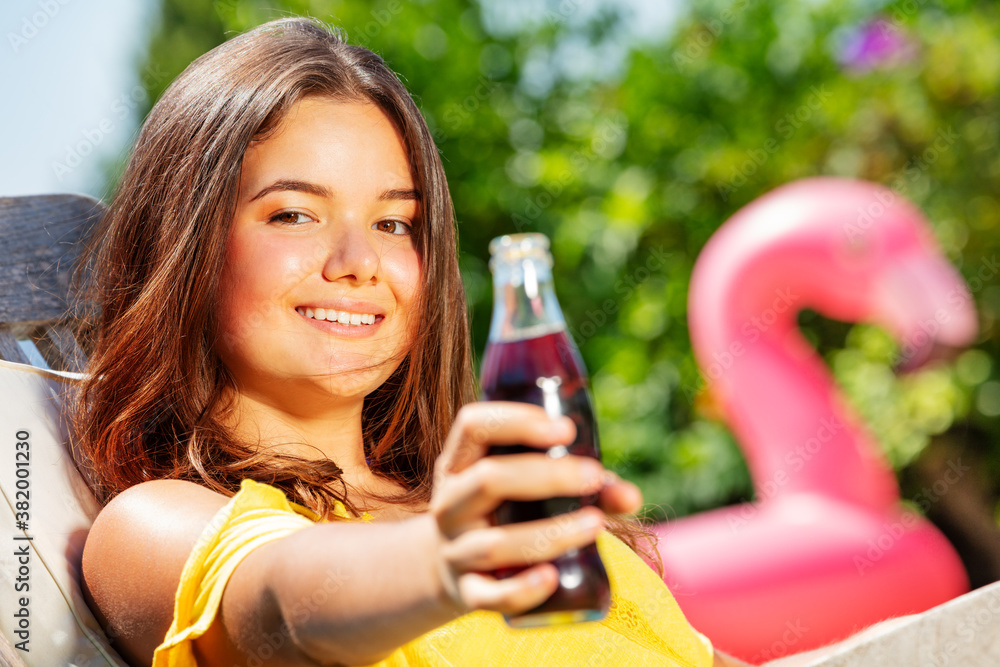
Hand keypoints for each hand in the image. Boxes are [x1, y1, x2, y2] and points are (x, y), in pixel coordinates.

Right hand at [428, 402, 641, 617]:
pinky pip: (488, 596)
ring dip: (549, 533)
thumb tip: (629, 496)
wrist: (450, 568)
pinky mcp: (467, 592)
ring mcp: (454, 551)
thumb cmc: (503, 513)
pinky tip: (552, 578)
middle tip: (593, 476)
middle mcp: (449, 504)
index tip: (566, 429)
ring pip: (494, 543)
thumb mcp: (524, 488)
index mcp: (459, 464)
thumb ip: (580, 485)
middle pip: (487, 480)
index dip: (516, 422)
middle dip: (547, 476)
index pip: (473, 427)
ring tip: (596, 524)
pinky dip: (520, 590)